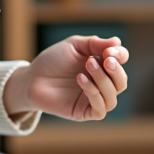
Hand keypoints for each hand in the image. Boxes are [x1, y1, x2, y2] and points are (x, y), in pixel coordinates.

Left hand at [3, 36, 128, 120]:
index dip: (120, 55)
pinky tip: (81, 79)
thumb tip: (117, 41)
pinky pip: (101, 109)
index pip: (121, 61)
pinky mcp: (85, 112)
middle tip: (105, 60)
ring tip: (88, 66)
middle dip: (116, 70)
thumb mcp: (74, 45)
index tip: (109, 50)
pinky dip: (94, 93)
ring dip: (103, 80)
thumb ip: (95, 43)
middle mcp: (101, 83)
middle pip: (121, 82)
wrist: (32, 78)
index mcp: (102, 65)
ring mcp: (94, 99)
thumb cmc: (53, 60)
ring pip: (113, 96)